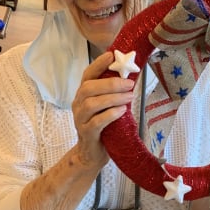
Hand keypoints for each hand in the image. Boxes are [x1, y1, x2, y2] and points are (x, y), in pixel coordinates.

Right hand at [71, 52, 134, 168]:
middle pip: (88, 88)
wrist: (92, 154)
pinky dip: (110, 114)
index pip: (87, 75)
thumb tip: (131, 76)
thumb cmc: (103, 127)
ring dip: (113, 98)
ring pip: (92, 104)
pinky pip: (96, 122)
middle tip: (129, 83)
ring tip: (130, 97)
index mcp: (83, 95)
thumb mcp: (108, 107)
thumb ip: (114, 93)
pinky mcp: (86, 134)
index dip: (98, 64)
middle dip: (110, 83)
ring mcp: (80, 120)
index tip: (111, 55)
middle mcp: (78, 104)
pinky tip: (122, 111)